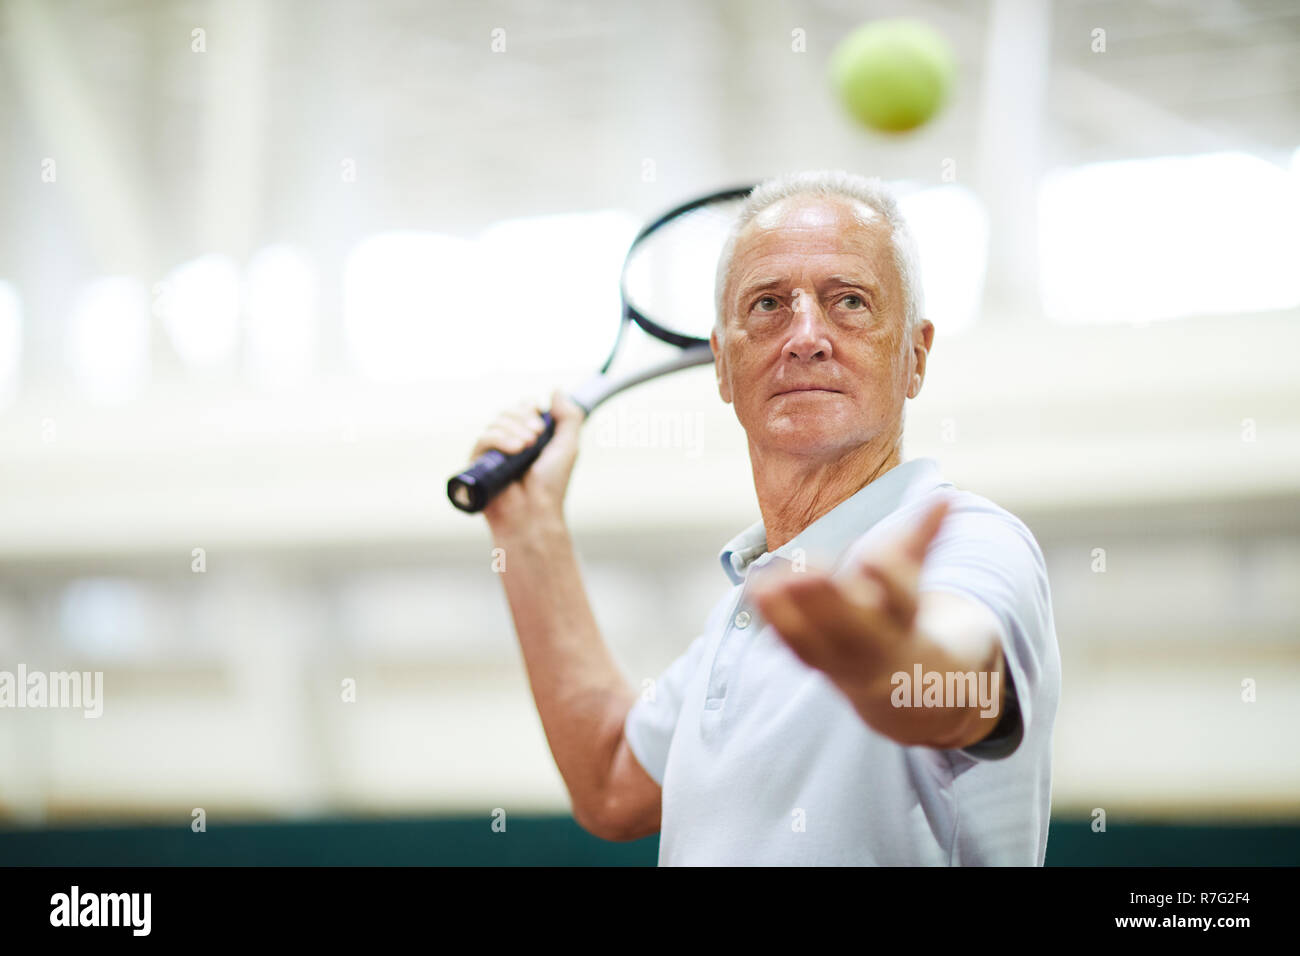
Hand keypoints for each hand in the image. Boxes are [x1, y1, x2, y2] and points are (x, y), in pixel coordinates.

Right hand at [467, 389, 585, 529]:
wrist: (535, 512)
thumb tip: (556, 390)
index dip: (529, 408)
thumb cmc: (552, 485)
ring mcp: (493, 454)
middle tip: (537, 437)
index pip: (522, 408)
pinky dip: (499, 438)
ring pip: (496, 422)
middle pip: (508, 412)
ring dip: (514, 430)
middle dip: (524, 418)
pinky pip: (483, 438)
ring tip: (528, 448)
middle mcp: (509, 443)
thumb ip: (569, 417)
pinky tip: (515, 449)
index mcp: (529, 437)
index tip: (542, 421)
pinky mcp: (477, 465)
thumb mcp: (568, 446)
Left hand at [750, 496, 951, 707]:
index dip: (889, 580)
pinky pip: (794, 647)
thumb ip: (925, 537)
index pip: (902, 600)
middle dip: (832, 603)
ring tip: (767, 582)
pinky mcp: (817, 664)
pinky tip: (755, 590)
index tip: (872, 558)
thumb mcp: (918, 578)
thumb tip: (946, 498)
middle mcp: (879, 647)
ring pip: (819, 645)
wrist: (904, 682)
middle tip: (808, 571)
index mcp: (908, 621)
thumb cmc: (905, 614)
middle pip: (857, 630)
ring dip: (791, 615)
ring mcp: (846, 662)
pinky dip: (773, 622)